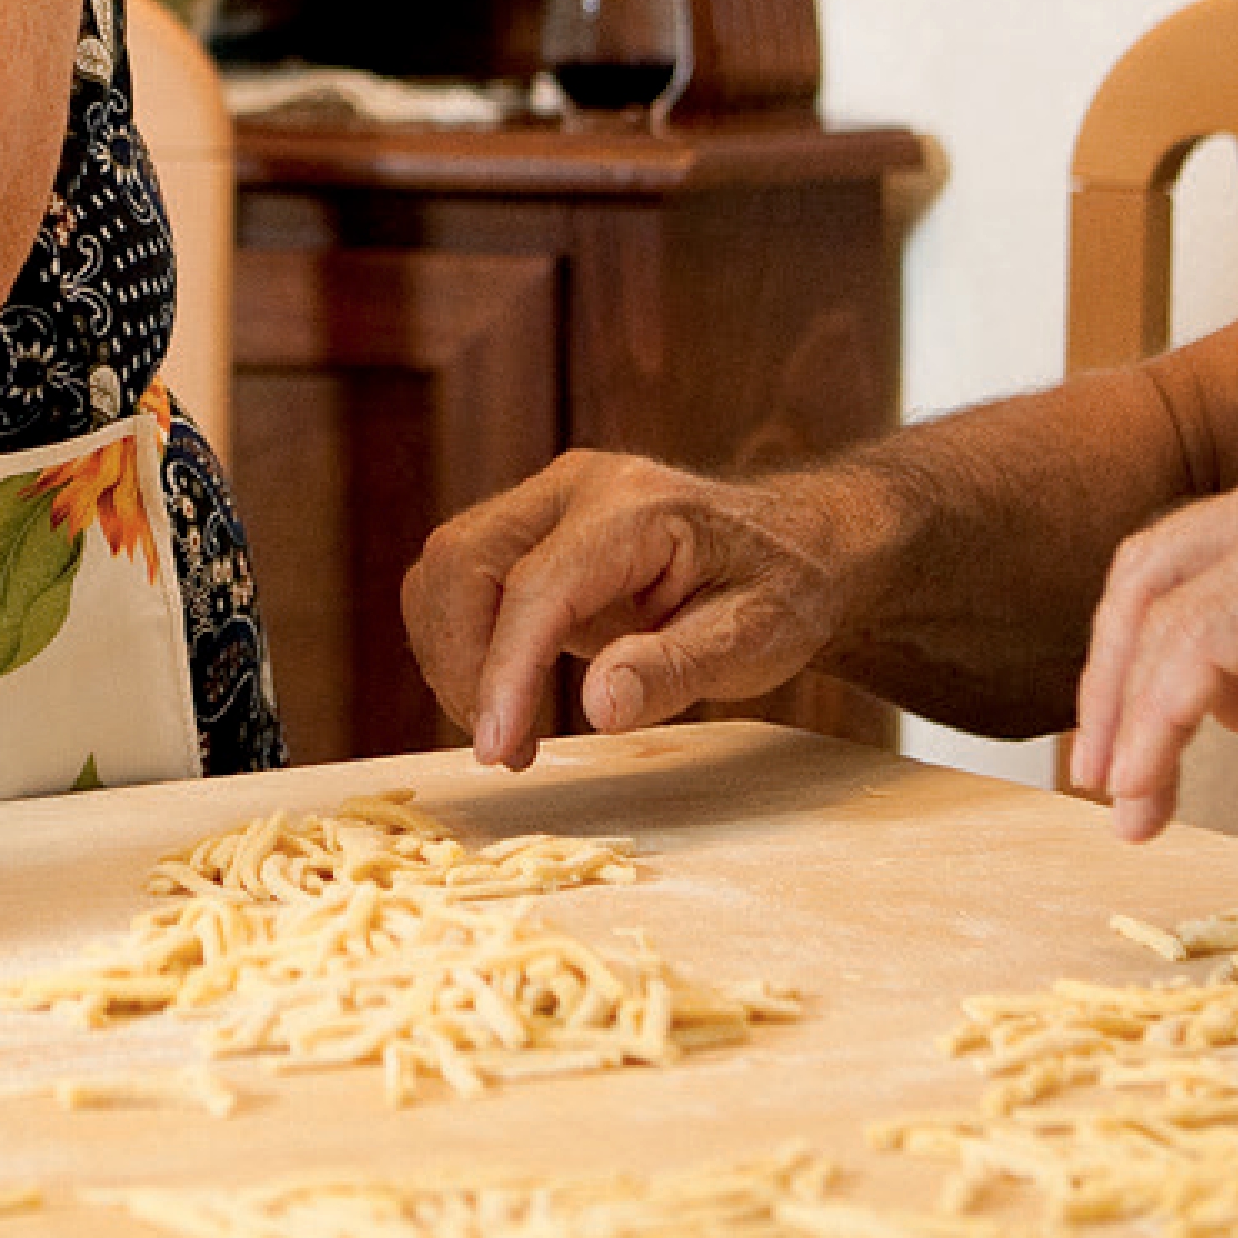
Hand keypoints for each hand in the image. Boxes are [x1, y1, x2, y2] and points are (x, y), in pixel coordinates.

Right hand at [403, 451, 864, 768]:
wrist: (792, 547)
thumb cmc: (781, 591)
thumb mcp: (753, 641)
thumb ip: (674, 670)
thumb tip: (599, 707)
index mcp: (635, 507)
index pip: (537, 585)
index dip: (503, 671)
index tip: (493, 749)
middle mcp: (576, 488)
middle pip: (464, 562)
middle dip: (464, 666)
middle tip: (506, 749)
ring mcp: (545, 503)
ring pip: (445, 569)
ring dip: (453, 659)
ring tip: (511, 733)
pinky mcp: (528, 531)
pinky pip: (457, 580)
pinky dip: (460, 645)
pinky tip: (508, 698)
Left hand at [1063, 445, 1237, 842]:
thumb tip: (1211, 702)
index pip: (1180, 556)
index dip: (1129, 646)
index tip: (1117, 733)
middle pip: (1151, 573)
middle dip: (1108, 681)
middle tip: (1099, 774)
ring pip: (1167, 616)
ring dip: (1129, 720)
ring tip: (1127, 803)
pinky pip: (1206, 653)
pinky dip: (1165, 722)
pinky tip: (1164, 786)